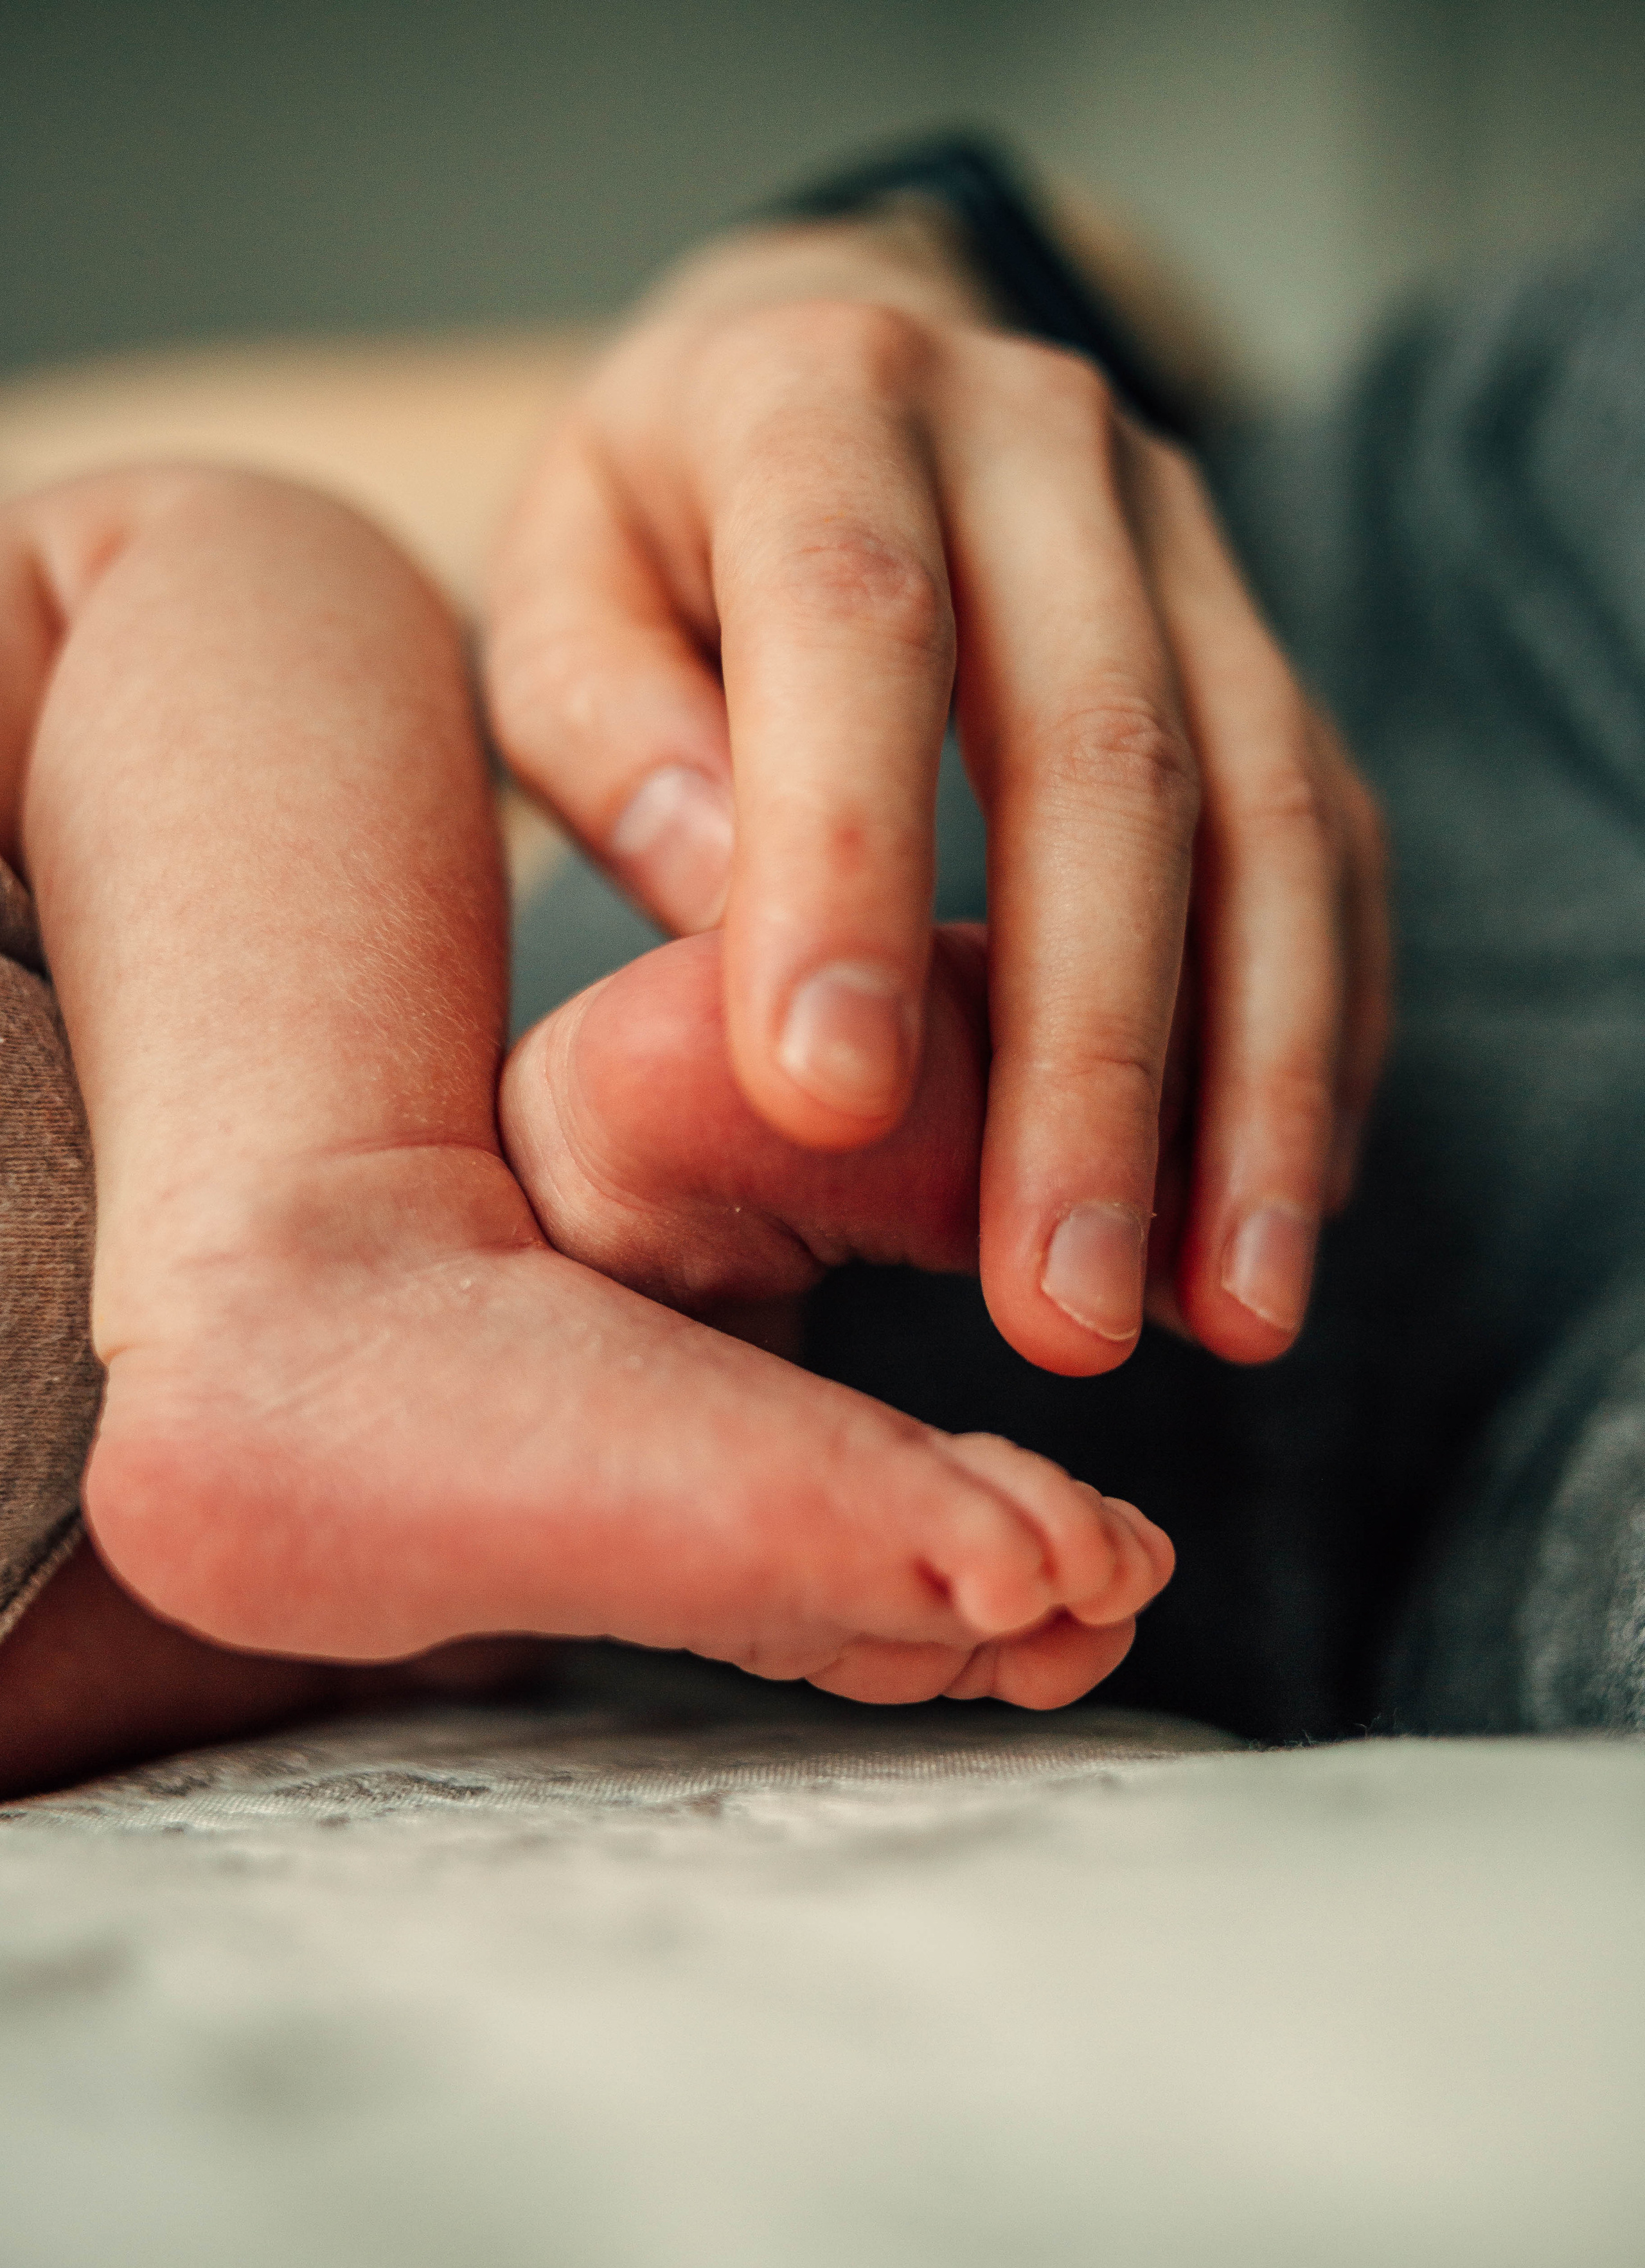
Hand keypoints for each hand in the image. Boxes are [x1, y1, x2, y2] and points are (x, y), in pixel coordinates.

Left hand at [485, 205, 1387, 1376]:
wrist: (821, 376)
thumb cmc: (648, 537)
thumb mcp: (554, 591)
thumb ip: (610, 730)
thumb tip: (728, 901)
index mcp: (818, 394)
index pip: (856, 624)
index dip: (852, 865)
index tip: (830, 1107)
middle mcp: (1037, 436)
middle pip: (1107, 757)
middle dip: (1089, 1060)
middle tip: (1056, 1304)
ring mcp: (1180, 541)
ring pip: (1266, 818)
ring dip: (1257, 1085)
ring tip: (1230, 1307)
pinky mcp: (1258, 646)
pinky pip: (1327, 841)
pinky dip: (1315, 1030)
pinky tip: (1281, 1204)